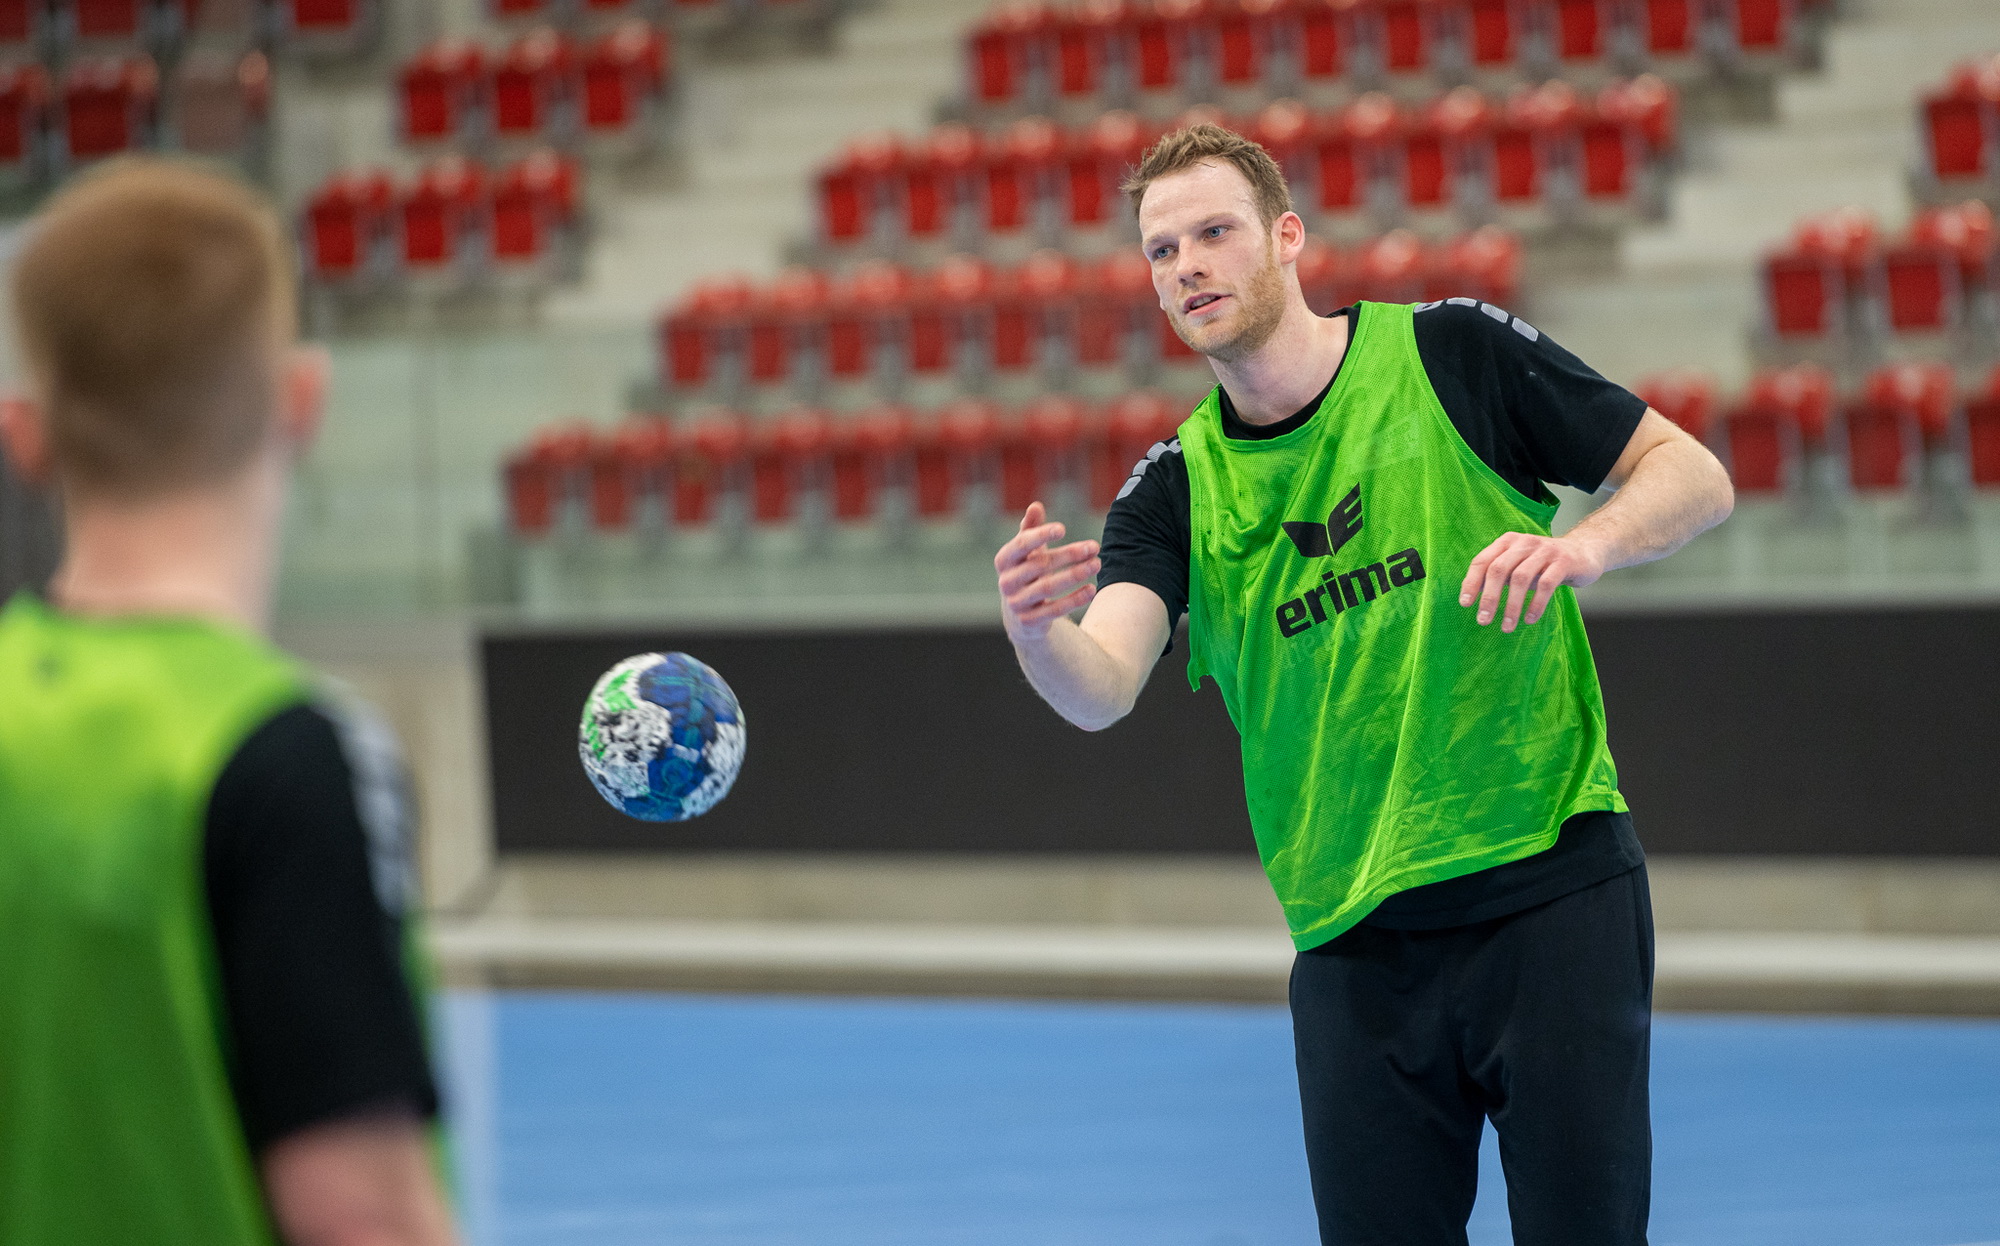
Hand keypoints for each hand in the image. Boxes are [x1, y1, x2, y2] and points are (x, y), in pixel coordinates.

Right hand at [996, 502, 1100, 642]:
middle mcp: (1006, 582)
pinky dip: (1074, 600)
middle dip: (1069, 554)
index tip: (1063, 528)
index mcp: (1004, 560)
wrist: (1020, 614)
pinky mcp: (1029, 622)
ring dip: (1075, 575)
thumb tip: (1035, 506)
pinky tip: (1092, 589)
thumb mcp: (1028, 551)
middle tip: (1094, 547)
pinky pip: (1054, 610)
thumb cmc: (1027, 572)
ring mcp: (1016, 603)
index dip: (1040, 536)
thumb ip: (1031, 529)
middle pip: (1039, 565)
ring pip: (1047, 588)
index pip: (1021, 545)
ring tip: (1097, 564)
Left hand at [1459, 532, 1606, 631]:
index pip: (1482, 561)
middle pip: (1499, 569)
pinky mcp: (1564, 561)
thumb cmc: (1543, 564)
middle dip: (1489, 597)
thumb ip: (1498, 576)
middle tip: (1483, 621)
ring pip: (1521, 578)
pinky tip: (1529, 619)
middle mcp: (1524, 543)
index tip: (1465, 604)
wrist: (1584, 552)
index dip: (1472, 582)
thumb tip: (1472, 598)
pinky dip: (1536, 604)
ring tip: (1506, 627)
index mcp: (1508, 542)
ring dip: (1512, 606)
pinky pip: (1547, 584)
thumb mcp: (1518, 565)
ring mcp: (1545, 551)